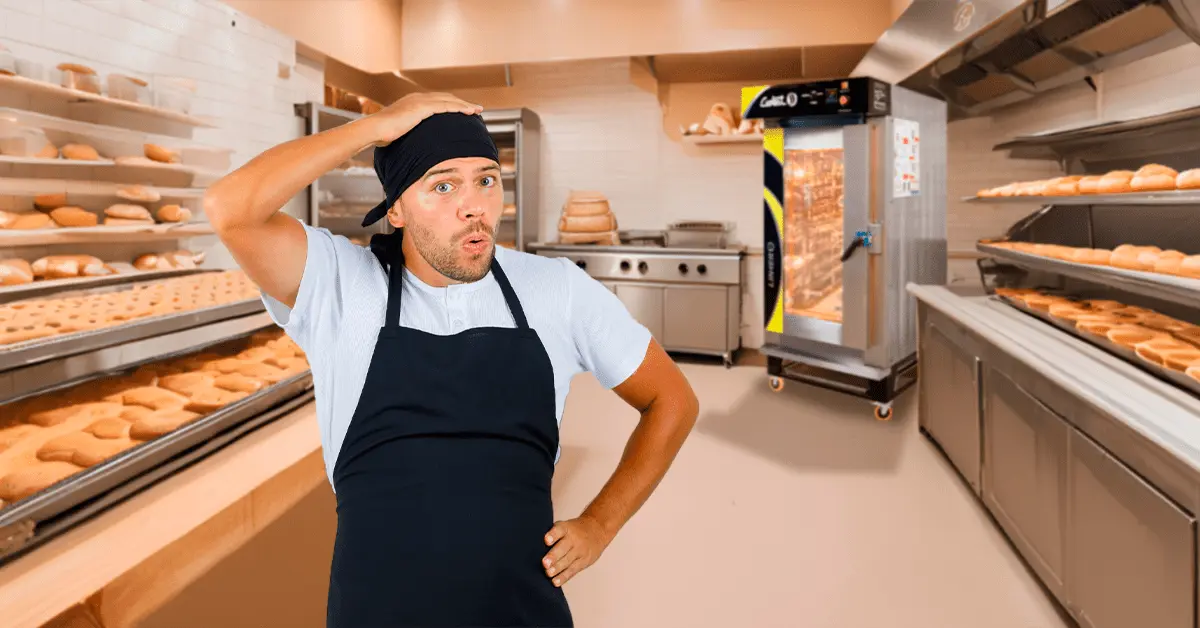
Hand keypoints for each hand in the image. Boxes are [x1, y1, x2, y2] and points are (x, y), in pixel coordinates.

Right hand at [365, 92, 482, 146]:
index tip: (462, 111)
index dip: (450, 105)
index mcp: (413, 103)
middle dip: (461, 103)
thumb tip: (411, 147)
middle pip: (446, 98)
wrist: (375, 129)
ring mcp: (420, 101)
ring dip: (464, 104)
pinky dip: (459, 107)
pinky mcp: (422, 107)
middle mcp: (418, 98)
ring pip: (449, 100)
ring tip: (477, 110)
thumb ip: (407, 134)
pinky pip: (446, 106)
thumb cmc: (383, 135)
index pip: (436, 101)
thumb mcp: (399, 132)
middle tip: (475, 109)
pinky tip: (469, 111)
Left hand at [542, 516, 612, 586]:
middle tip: (545, 563)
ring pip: (568, 561)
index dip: (552, 535)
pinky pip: (572, 570)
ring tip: (548, 573)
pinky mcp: (584, 562)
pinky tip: (555, 582)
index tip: (546, 540)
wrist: (597, 530)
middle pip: (563, 548)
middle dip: (554, 556)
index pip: (559, 530)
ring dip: (558, 568)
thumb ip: (552, 535)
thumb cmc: (574, 530)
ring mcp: (580, 551)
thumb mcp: (564, 526)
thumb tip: (533, 546)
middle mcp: (573, 539)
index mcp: (566, 528)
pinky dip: (564, 577)